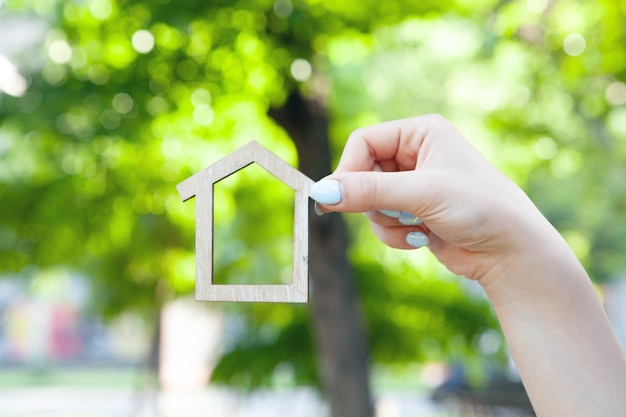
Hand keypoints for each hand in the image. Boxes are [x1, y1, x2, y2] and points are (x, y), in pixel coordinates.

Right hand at [311, 114, 556, 283]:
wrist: (510, 251)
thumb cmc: (478, 208)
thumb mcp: (420, 194)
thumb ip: (368, 191)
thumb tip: (320, 192)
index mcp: (420, 133)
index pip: (364, 142)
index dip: (349, 169)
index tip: (338, 197)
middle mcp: (415, 154)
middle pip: (362, 173)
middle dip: (374, 200)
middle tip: (389, 213)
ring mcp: (414, 185)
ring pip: (369, 202)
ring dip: (386, 220)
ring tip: (418, 225)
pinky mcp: (414, 212)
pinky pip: (382, 222)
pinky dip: (395, 234)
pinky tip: (423, 237)